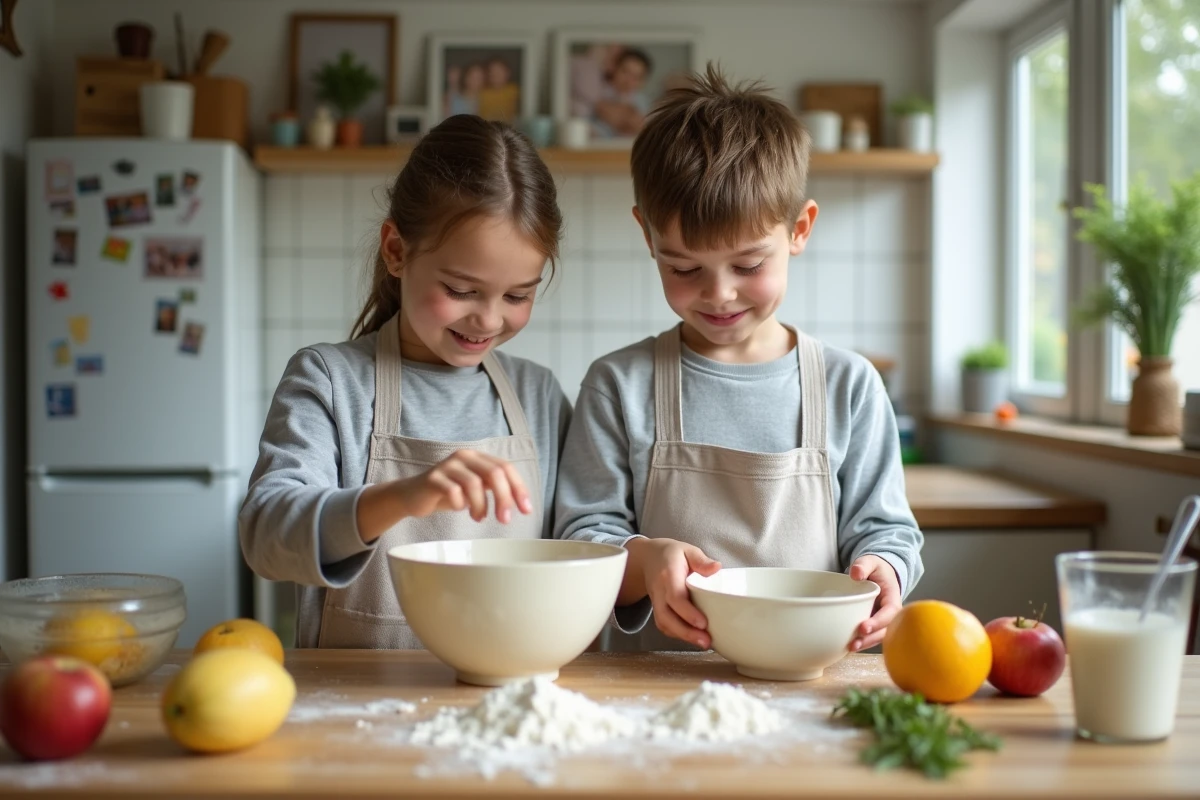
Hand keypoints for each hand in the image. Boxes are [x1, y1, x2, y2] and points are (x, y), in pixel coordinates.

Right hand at [399, 449, 532, 522]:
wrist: (413, 496)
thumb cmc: (448, 493)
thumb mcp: (476, 489)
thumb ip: (495, 488)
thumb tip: (521, 503)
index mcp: (478, 457)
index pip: (505, 467)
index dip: (518, 488)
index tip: (527, 510)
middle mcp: (464, 456)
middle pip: (494, 472)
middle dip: (504, 498)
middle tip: (505, 519)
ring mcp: (448, 465)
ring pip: (474, 483)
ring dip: (481, 506)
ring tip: (479, 518)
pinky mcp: (433, 478)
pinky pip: (453, 492)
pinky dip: (461, 504)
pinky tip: (460, 509)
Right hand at [625, 538, 720, 648]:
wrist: (649, 558)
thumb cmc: (672, 554)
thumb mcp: (687, 550)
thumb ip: (701, 560)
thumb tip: (717, 568)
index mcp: (668, 574)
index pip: (675, 596)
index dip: (687, 612)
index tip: (703, 623)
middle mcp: (659, 590)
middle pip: (666, 615)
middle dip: (685, 632)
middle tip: (705, 641)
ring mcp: (656, 601)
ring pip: (663, 623)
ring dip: (682, 636)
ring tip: (703, 643)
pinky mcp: (657, 609)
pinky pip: (664, 625)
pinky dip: (677, 634)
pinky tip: (693, 638)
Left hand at [848, 555, 901, 651]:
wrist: (878, 574)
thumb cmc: (876, 569)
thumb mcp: (871, 562)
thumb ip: (864, 565)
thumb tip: (856, 574)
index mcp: (893, 598)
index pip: (890, 613)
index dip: (878, 622)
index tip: (863, 627)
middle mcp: (890, 613)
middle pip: (885, 630)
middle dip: (871, 638)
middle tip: (855, 643)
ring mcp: (882, 620)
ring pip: (878, 636)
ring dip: (866, 644)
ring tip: (850, 648)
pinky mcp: (874, 625)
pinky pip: (870, 636)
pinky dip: (862, 642)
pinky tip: (848, 647)